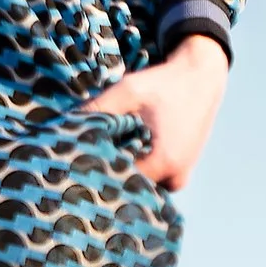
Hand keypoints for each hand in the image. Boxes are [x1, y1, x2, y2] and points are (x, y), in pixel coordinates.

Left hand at [82, 31, 229, 190]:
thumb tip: (63, 126)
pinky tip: (122, 154)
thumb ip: (97, 108)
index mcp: (163, 162)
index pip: (118, 183)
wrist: (202, 76)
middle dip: (107, 177)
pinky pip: (152, 181)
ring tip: (103, 157)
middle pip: (130, 190)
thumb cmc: (165, 83)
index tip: (76, 166)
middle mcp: (175, 177)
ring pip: (141, 187)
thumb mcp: (128, 90)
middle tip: (84, 164)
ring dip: (123, 175)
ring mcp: (180, 177)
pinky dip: (137, 171)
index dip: (95, 174)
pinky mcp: (181, 172)